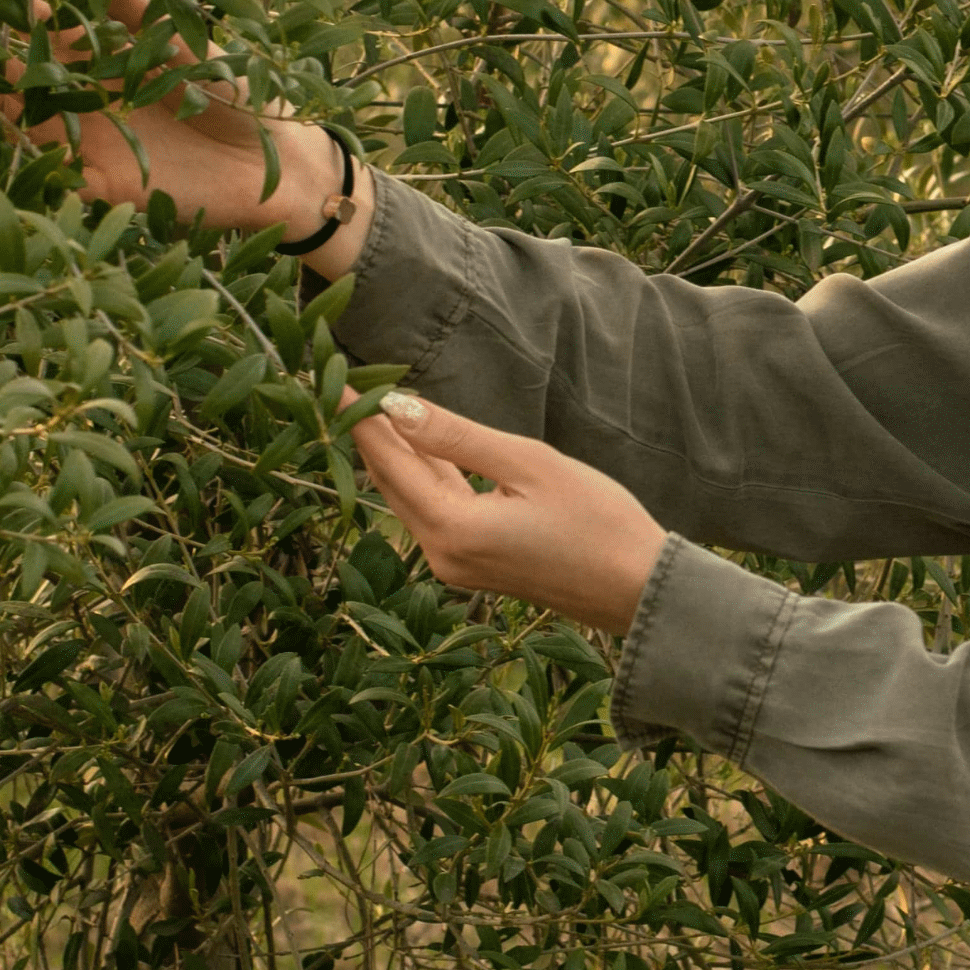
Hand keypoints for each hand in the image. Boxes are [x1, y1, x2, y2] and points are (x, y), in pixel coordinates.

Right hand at [2, 0, 371, 272]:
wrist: (278, 158)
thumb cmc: (239, 91)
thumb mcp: (190, 46)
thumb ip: (145, 14)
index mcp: (108, 61)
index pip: (53, 37)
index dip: (30, 19)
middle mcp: (91, 102)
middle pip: (31, 83)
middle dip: (12, 66)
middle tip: (6, 48)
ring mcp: (96, 144)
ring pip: (35, 130)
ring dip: (20, 115)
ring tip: (14, 93)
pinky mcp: (110, 186)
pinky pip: (65, 181)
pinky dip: (50, 169)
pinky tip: (46, 150)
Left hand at [349, 389, 666, 633]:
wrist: (637, 589)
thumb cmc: (597, 521)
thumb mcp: (530, 465)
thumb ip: (460, 437)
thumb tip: (398, 407)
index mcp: (451, 529)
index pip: (390, 460)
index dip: (360, 417)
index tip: (332, 379)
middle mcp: (441, 554)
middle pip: (391, 482)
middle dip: (368, 433)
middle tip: (342, 384)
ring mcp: (456, 565)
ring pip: (410, 498)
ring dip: (393, 454)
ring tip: (370, 407)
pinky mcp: (474, 565)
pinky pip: (434, 512)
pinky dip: (423, 477)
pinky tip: (420, 448)